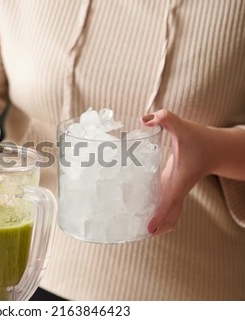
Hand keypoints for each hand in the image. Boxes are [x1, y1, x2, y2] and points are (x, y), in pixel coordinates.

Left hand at [141, 110, 217, 235]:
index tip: (150, 230)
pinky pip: (169, 206)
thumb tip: (145, 119)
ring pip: (172, 213)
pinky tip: (148, 216)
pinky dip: (161, 214)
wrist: (216, 148)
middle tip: (143, 235)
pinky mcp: (175, 187)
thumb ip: (165, 118)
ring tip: (143, 231)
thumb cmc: (198, 138)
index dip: (160, 216)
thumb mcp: (181, 126)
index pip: (169, 201)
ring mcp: (178, 190)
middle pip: (171, 215)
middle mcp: (179, 188)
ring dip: (161, 223)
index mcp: (180, 178)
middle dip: (160, 227)